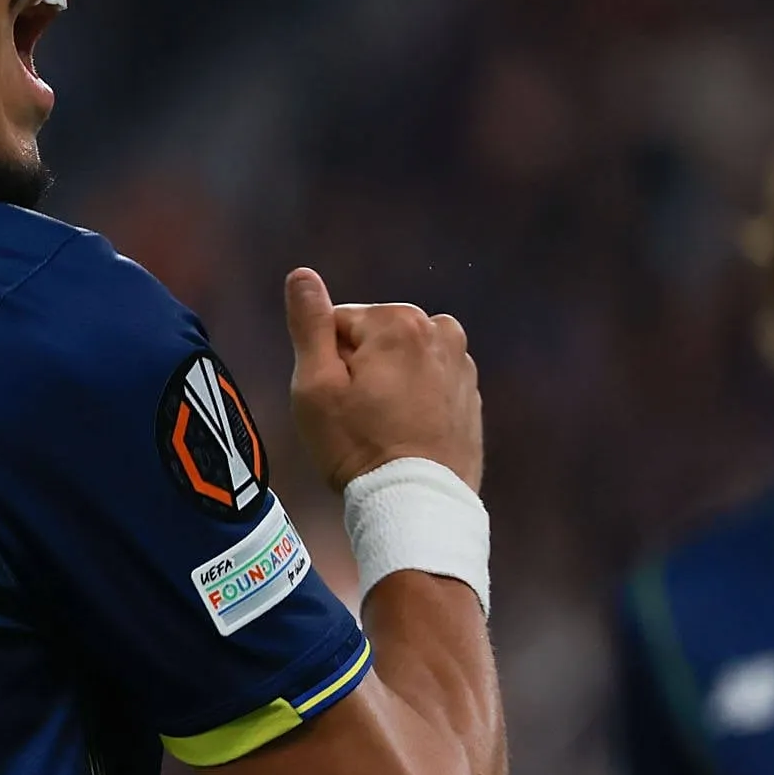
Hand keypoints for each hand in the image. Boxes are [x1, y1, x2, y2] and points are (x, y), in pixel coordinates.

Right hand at [284, 267, 482, 491]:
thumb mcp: (315, 385)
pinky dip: (415, 396)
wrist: (416, 499)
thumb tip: (301, 275)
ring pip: (404, 356)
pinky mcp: (472, 394)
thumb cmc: (356, 443)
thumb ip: (309, 325)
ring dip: (389, 377)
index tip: (330, 398)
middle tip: (352, 413)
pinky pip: (430, 380)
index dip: (324, 361)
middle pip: (375, 336)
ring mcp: (462, 363)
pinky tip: (405, 429)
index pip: (337, 323)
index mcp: (398, 321)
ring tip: (380, 422)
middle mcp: (439, 330)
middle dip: (359, 366)